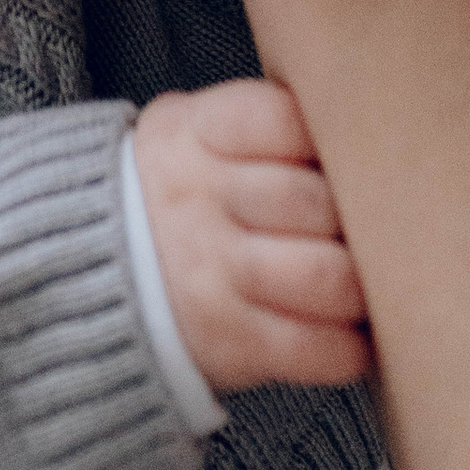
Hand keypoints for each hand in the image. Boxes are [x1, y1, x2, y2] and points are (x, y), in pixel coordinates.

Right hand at [136, 80, 371, 394]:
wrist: (90, 274)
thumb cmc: (182, 192)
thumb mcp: (192, 131)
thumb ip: (260, 120)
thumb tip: (364, 123)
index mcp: (193, 133)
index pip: (285, 120)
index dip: (333, 140)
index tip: (348, 157)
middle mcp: (197, 198)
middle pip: (315, 201)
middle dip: (360, 218)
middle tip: (379, 226)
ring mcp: (208, 274)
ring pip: (326, 276)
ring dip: (364, 285)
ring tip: (369, 281)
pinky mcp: (226, 342)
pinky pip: (315, 349)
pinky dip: (351, 348)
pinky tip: (355, 336)